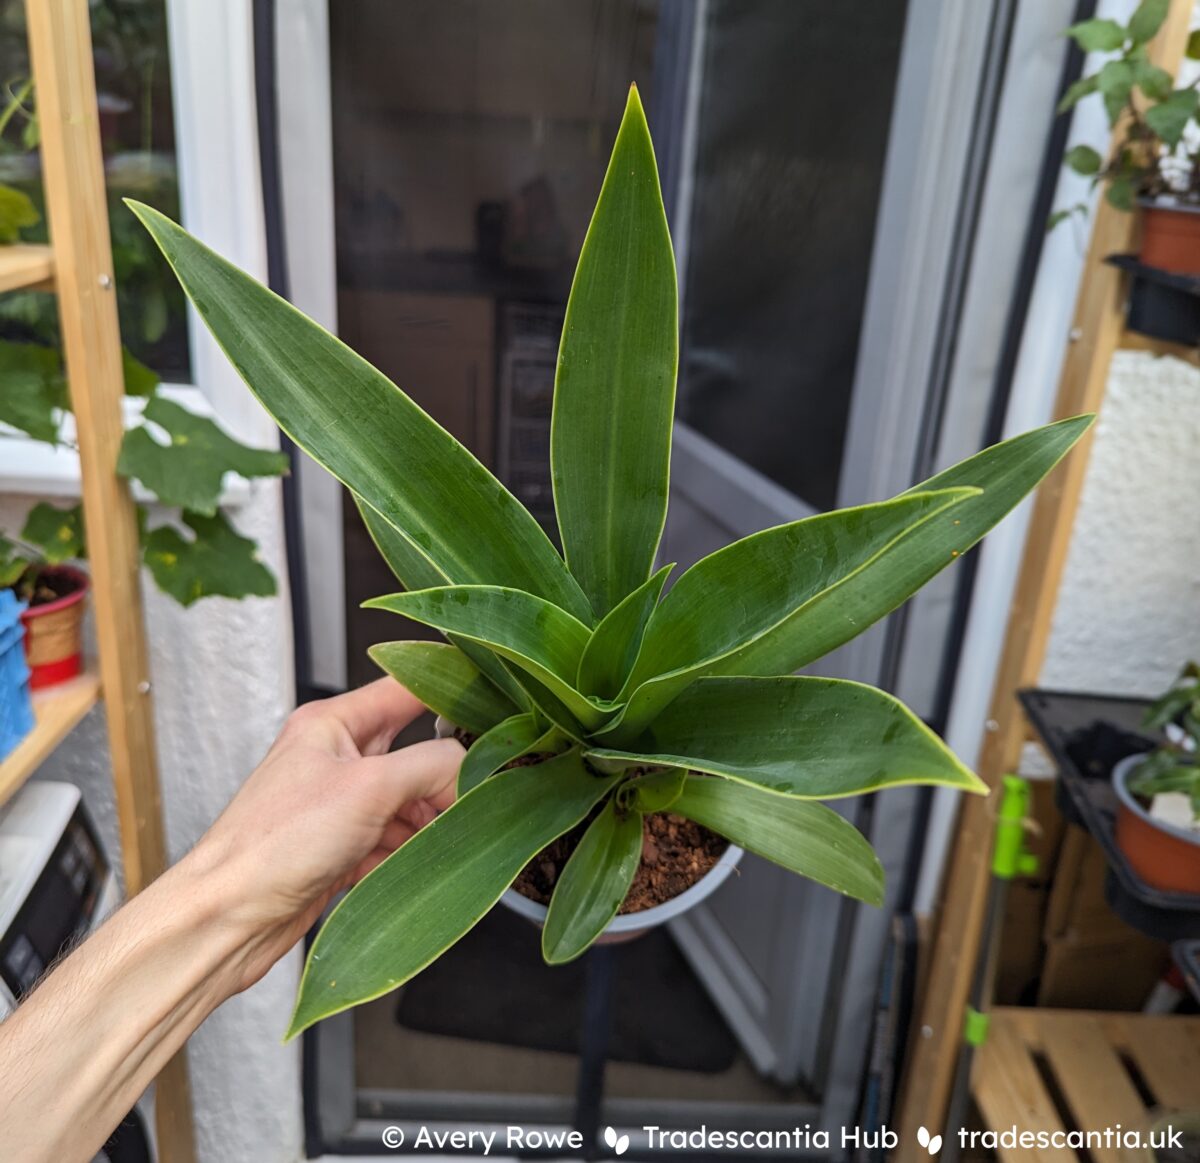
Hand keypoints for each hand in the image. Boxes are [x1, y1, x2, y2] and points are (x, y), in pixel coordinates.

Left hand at [185, 678, 462, 992]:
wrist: (225, 920)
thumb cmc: (271, 845)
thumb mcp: (369, 788)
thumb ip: (431, 766)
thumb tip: (471, 768)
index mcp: (332, 724)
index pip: (404, 689)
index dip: (448, 689)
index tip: (493, 699)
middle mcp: (333, 759)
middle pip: (413, 755)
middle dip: (444, 779)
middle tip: (473, 798)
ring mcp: (336, 806)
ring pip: (407, 803)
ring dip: (428, 824)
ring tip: (446, 842)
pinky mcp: (337, 850)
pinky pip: (391, 842)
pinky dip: (408, 855)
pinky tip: (414, 869)